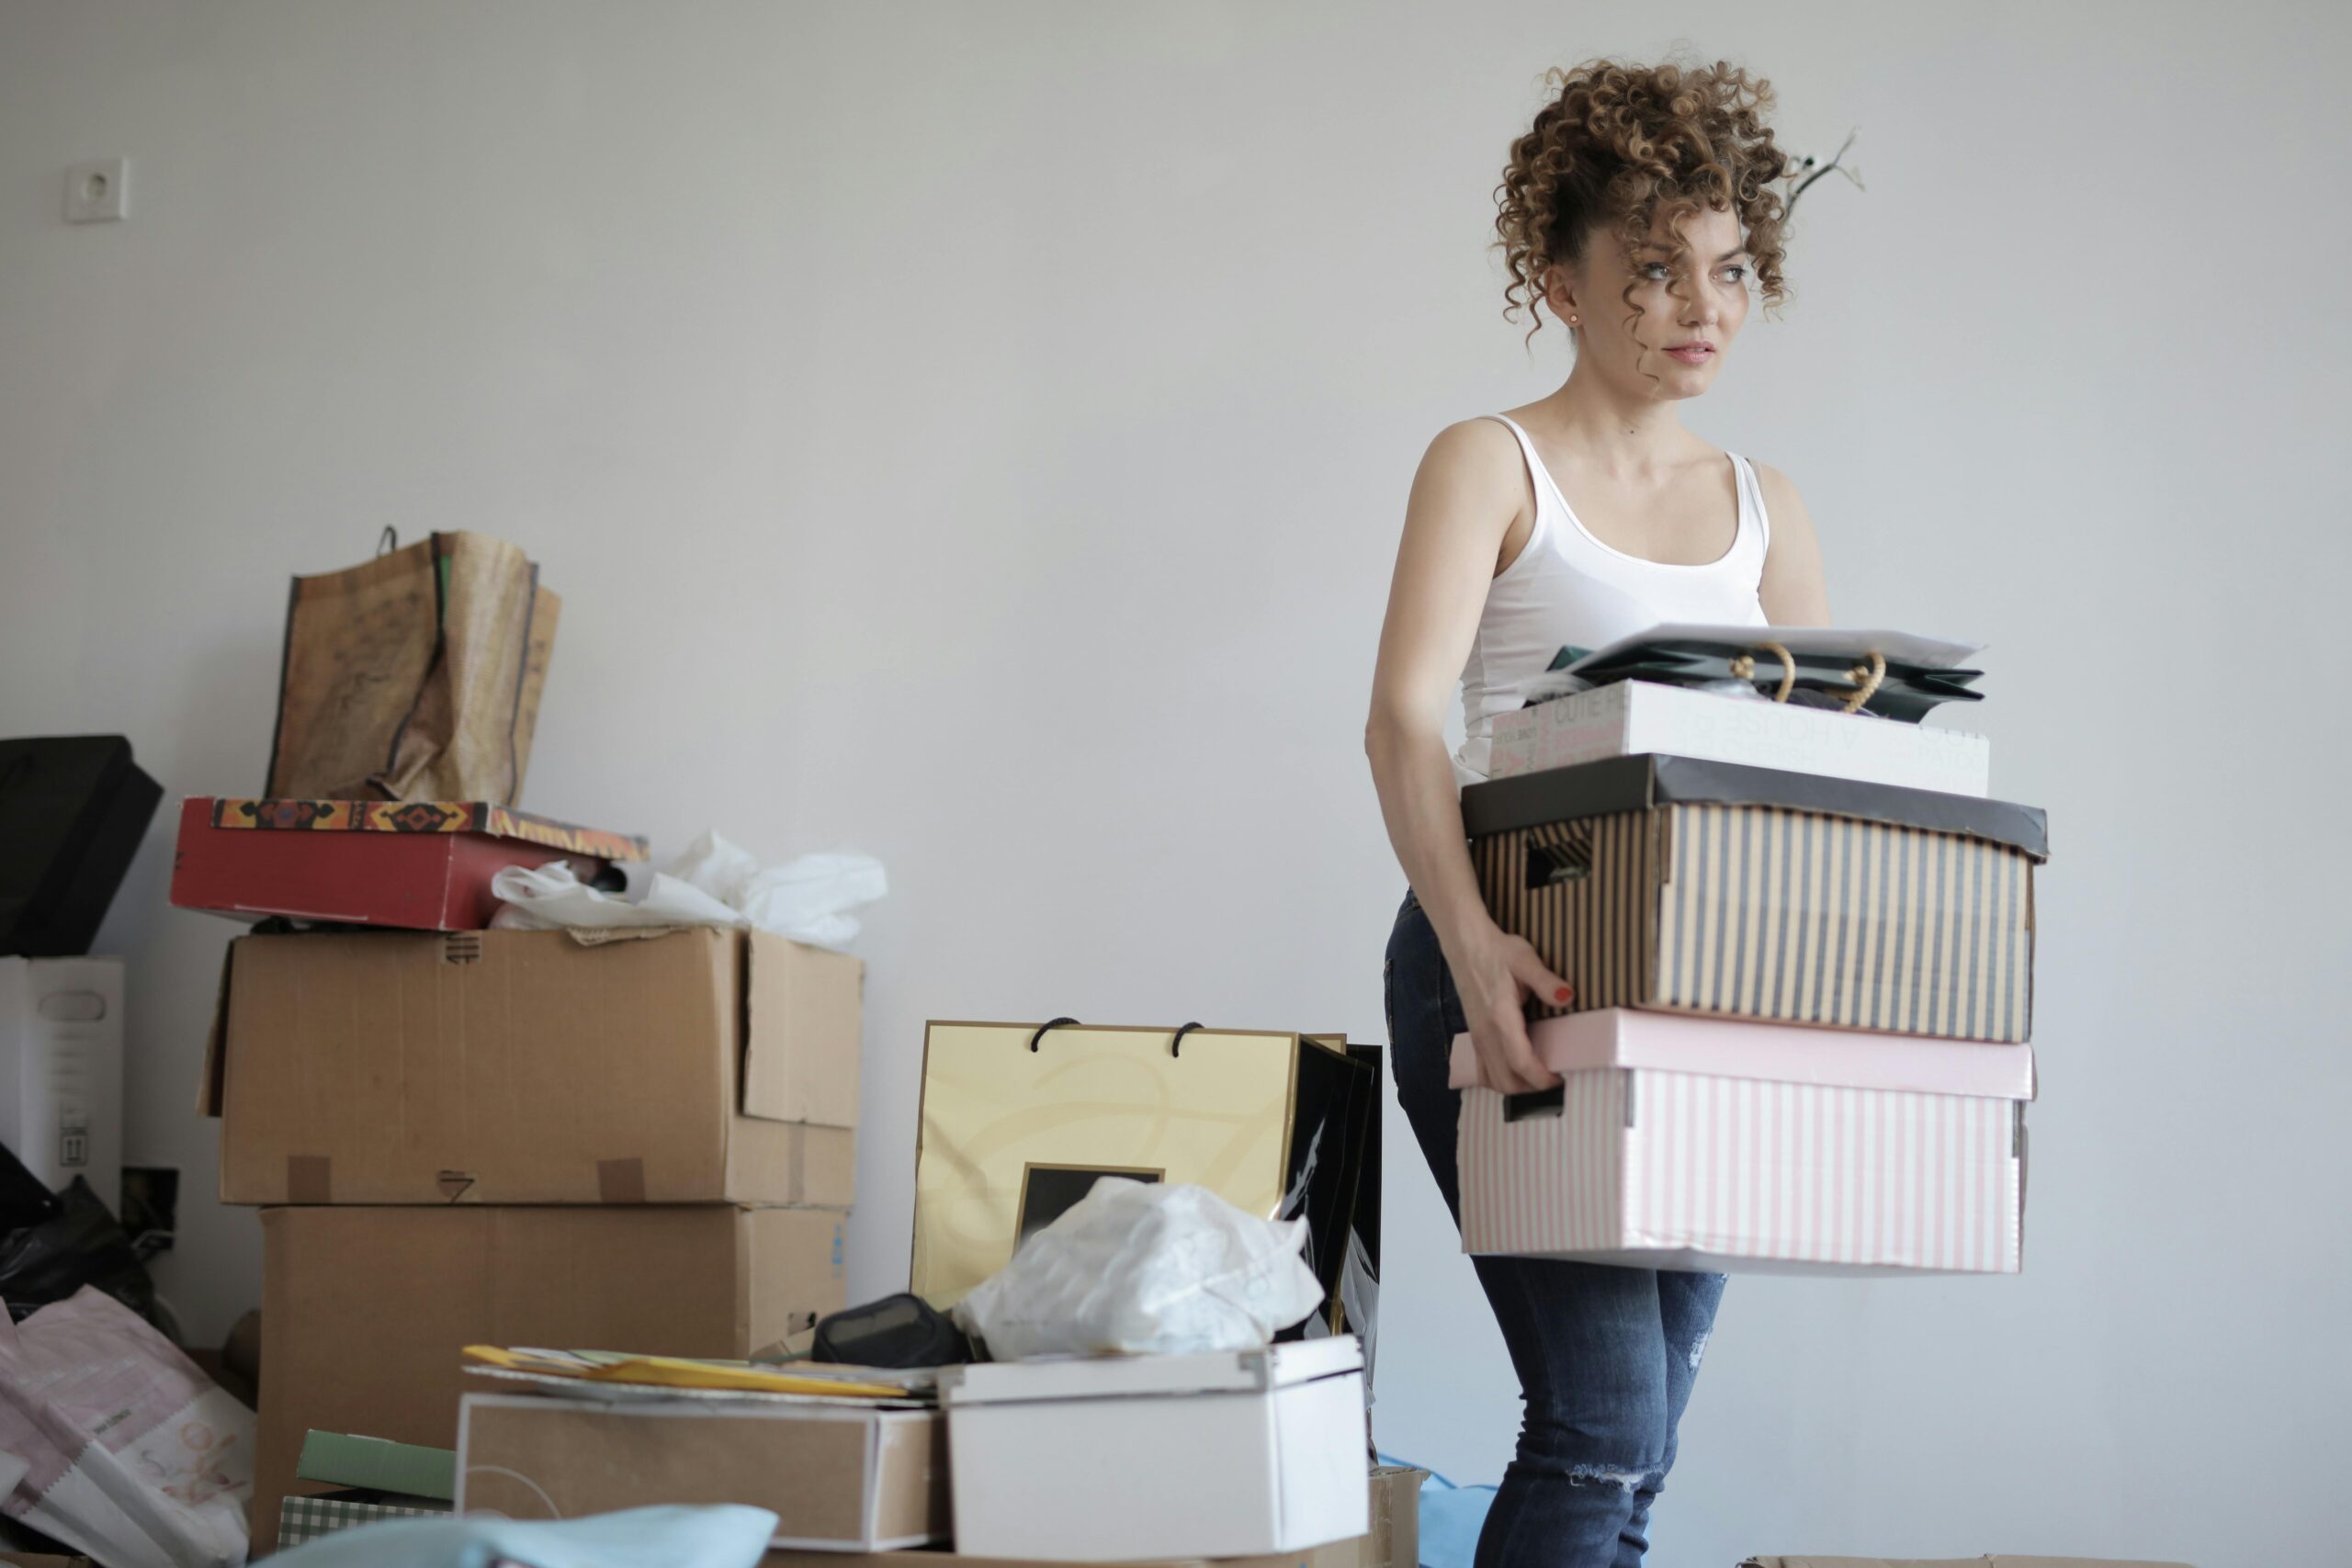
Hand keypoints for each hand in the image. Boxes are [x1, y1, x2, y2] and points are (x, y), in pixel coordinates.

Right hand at [1443, 918, 1572, 1094]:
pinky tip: (1517, 1073)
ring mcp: (1477, 1038)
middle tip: (1556, 1079)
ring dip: (1517, 1087)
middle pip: (1506, 1081)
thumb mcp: (1525, 960)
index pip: (1521, 1064)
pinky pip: (1484, 1072)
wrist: (1466, 945)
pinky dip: (1501, 1080)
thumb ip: (1546, 981)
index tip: (1561, 1079)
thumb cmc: (1497, 951)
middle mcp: (1486, 1034)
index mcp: (1500, 1019)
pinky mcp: (1475, 1036)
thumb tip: (1568, 997)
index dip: (1542, 1079)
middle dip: (1533, 1089)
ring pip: (1494, 1081)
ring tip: (1540, 1077)